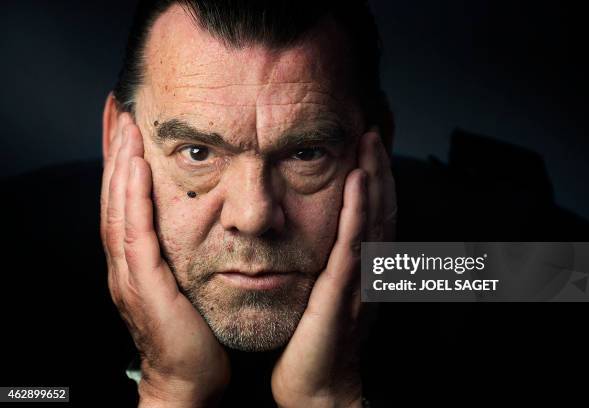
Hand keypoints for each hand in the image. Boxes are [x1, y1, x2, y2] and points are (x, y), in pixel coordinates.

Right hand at [100, 113, 229, 407]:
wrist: (189, 379)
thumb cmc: (193, 333)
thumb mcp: (185, 282)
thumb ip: (181, 251)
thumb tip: (197, 219)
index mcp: (135, 260)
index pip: (125, 200)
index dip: (122, 161)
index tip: (126, 124)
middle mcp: (124, 263)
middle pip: (114, 196)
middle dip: (114, 151)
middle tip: (118, 109)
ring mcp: (128, 275)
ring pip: (119, 208)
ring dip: (120, 164)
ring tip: (125, 125)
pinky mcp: (145, 287)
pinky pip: (136, 235)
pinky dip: (134, 199)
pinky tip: (137, 169)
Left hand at [271, 131, 396, 406]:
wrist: (316, 390)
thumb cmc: (315, 347)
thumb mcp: (325, 299)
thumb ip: (328, 268)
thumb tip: (320, 241)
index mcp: (364, 272)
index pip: (374, 217)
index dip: (376, 182)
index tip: (368, 150)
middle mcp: (370, 273)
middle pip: (380, 211)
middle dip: (379, 170)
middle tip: (373, 133)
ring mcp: (361, 282)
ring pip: (373, 222)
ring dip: (374, 180)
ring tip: (370, 144)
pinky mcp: (342, 294)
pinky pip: (353, 246)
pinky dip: (358, 212)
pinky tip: (358, 184)